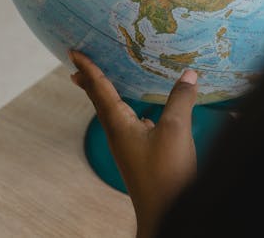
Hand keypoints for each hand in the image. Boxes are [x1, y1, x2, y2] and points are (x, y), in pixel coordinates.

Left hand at [70, 50, 197, 237]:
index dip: (88, 68)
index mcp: (118, 124)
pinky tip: (141, 114)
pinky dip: (126, 110)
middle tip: (78, 64)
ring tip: (102, 82)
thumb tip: (188, 74)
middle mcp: (117, 133)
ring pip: (113, 113)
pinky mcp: (139, 155)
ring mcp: (127, 146)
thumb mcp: (175, 131)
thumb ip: (181, 100)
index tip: (74, 51)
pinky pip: (127, 124)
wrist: (163, 212)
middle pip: (100, 100)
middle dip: (89, 81)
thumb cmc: (165, 173)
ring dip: (106, 95)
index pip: (99, 88)